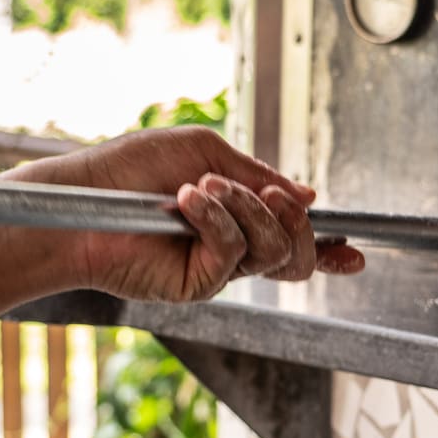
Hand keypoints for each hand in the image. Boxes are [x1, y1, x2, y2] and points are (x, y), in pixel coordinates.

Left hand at [8, 126, 364, 301]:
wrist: (80, 198)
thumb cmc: (128, 170)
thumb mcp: (203, 152)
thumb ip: (258, 174)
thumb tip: (309, 195)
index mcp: (236, 218)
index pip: (292, 240)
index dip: (329, 249)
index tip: (356, 253)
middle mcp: (231, 249)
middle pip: (297, 254)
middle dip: (296, 220)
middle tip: (273, 193)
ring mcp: (215, 270)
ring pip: (275, 253)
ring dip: (250, 210)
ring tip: (204, 187)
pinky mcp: (195, 284)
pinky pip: (235, 254)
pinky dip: (219, 219)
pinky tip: (188, 200)